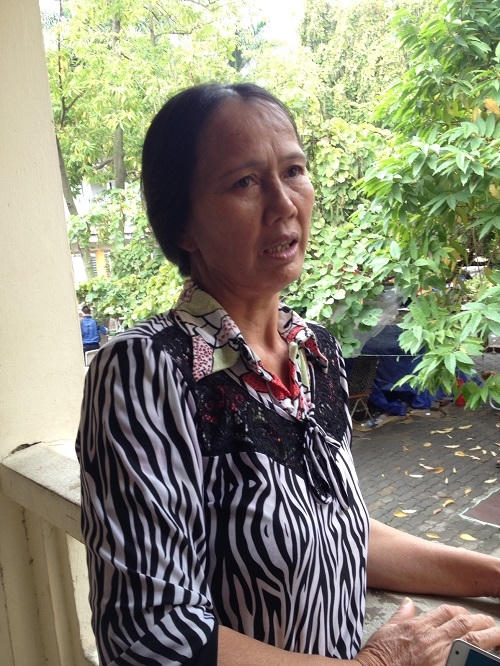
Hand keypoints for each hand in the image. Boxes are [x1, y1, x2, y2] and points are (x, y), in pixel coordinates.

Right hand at [355, 597, 499, 665]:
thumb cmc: (380, 654)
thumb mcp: (388, 628)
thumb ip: (401, 615)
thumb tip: (407, 604)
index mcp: (418, 626)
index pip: (445, 612)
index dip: (459, 611)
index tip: (466, 614)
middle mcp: (431, 638)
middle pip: (462, 624)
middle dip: (479, 621)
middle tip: (490, 621)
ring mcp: (439, 655)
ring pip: (469, 640)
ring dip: (486, 636)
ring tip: (497, 633)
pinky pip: (465, 660)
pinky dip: (476, 657)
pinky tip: (486, 656)